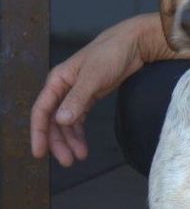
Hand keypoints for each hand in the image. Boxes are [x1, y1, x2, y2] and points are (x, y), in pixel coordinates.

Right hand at [31, 13, 176, 166]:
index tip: (39, 153)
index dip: (38, 133)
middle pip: (53, 121)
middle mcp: (63, 89)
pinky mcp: (88, 98)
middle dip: (58, 142)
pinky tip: (83, 146)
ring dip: (70, 141)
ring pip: (66, 123)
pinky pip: (78, 120)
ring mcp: (75, 94)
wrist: (131, 46)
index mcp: (58, 81)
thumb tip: (62, 121)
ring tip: (80, 157)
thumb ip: (78, 99)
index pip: (42, 111)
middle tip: (67, 162)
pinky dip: (79, 134)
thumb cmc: (109, 56)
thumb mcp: (93, 77)